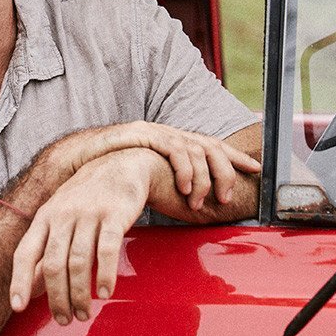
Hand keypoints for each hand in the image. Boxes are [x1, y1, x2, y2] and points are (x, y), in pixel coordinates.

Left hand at [9, 148, 159, 324]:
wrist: (120, 165)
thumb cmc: (85, 199)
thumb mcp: (58, 217)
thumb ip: (45, 248)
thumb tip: (31, 287)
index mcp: (44, 217)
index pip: (25, 252)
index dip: (19, 281)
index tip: (17, 307)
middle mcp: (61, 215)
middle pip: (52, 264)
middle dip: (56, 298)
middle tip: (64, 320)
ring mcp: (87, 214)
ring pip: (77, 262)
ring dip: (79, 294)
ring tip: (83, 314)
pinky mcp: (113, 216)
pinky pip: (105, 251)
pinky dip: (104, 276)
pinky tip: (105, 293)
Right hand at [52, 121, 259, 211]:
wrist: (77, 159)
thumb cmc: (110, 174)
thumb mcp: (147, 179)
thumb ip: (168, 184)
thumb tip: (192, 204)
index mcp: (172, 142)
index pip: (211, 146)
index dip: (235, 157)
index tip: (258, 170)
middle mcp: (168, 133)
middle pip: (209, 145)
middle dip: (226, 170)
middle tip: (226, 197)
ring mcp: (155, 132)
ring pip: (194, 149)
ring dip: (204, 177)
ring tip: (202, 200)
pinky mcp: (143, 135)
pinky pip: (173, 149)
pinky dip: (185, 170)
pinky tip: (186, 188)